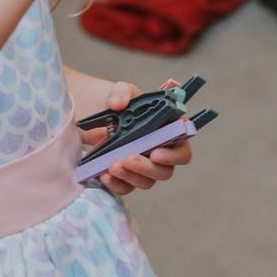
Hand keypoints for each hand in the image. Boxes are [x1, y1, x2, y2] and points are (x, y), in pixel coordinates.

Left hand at [79, 77, 193, 196]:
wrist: (94, 111)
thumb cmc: (118, 101)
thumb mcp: (121, 90)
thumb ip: (122, 92)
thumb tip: (117, 103)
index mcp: (167, 131)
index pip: (182, 149)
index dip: (174, 155)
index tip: (156, 153)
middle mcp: (160, 152)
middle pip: (165, 171)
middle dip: (147, 168)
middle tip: (129, 159)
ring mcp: (144, 166)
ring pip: (146, 182)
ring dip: (131, 176)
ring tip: (113, 166)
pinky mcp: (126, 175)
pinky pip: (126, 187)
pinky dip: (116, 184)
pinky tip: (105, 175)